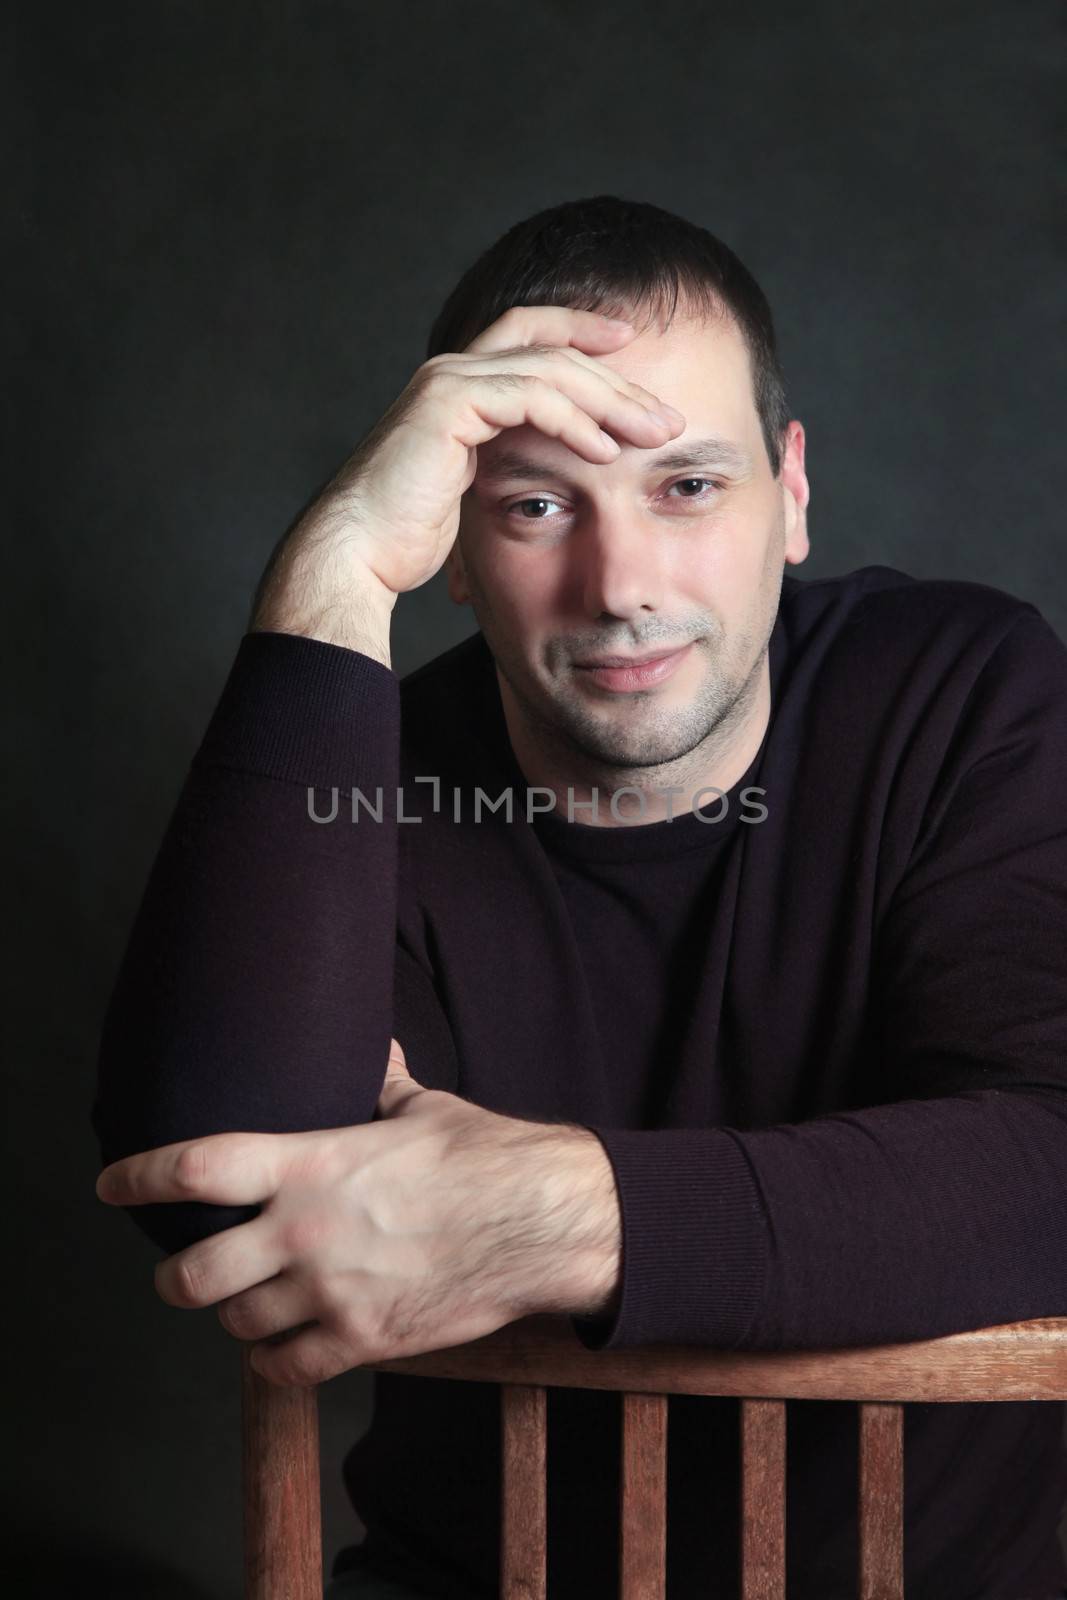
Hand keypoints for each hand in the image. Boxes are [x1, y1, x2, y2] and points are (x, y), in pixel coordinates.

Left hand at [94, 1040, 620, 1386]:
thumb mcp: (424, 1108)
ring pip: (236, 1324)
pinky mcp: (364, 1338)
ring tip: (246, 1304)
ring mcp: (331, 1292)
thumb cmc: (486, 1155)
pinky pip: (286, 1368)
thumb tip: (375, 1046)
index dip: (139, 1175)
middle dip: (174, 1277)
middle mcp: (305, 1231)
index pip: (197, 1169)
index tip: (110, 1184)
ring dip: (233, 1317)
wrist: (542, 1221)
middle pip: (192, 1274)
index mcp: (311, 1164)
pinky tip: (283, 1347)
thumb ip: (382, 1082)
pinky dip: (274, 1361)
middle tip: (181, 1271)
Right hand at [249, 304, 685, 638]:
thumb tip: (548, 489)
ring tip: (653, 434)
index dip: (584, 333)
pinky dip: (574, 420)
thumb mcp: (469, 495)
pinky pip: (530, 397)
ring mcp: (448, 381)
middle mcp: (452, 371)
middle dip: (617, 378)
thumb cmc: (404, 538)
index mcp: (458, 386)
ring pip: (550, 369)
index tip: (635, 350)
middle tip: (667, 414)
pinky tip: (605, 449)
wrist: (355, 551)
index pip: (531, 335)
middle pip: (553, 348)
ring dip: (609, 401)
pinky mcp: (447, 404)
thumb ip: (503, 470)